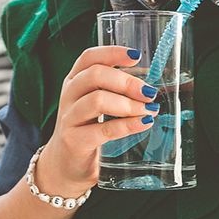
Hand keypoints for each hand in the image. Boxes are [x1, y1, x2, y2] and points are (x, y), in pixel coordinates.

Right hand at [39, 46, 158, 194]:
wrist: (66, 166)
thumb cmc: (88, 129)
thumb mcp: (97, 104)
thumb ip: (117, 91)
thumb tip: (152, 85)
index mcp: (75, 80)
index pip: (89, 57)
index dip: (112, 52)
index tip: (136, 56)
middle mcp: (69, 95)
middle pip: (94, 75)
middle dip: (126, 81)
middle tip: (149, 92)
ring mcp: (69, 118)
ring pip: (97, 100)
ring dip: (128, 104)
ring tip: (149, 110)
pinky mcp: (74, 141)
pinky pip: (103, 130)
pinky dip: (127, 125)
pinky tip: (143, 124)